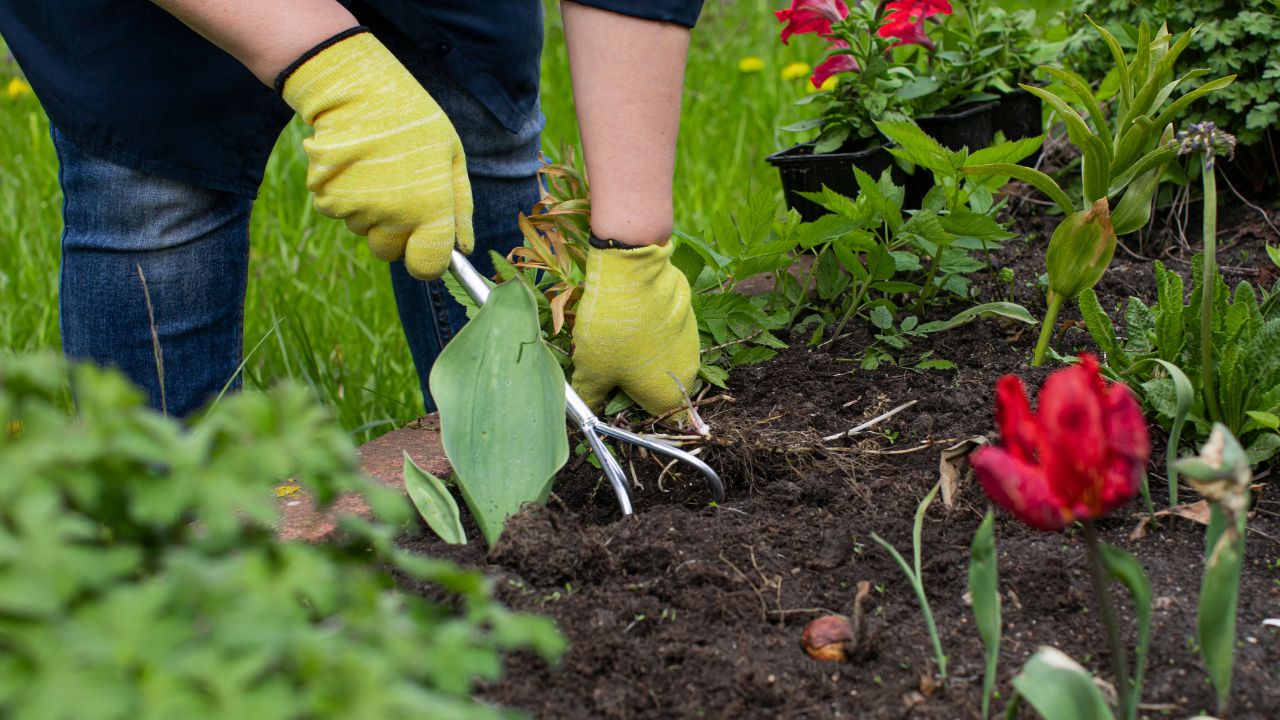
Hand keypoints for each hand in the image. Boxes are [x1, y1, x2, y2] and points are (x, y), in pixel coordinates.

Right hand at [279, 30, 471, 279]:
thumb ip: (461, 208)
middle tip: (400, 191)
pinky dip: (347, 197)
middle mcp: (392, 217)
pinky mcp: (326, 200)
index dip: (428, 260)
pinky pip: (341, 214)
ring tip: (378, 169)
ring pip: (365, 231)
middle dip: (397, 233)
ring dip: (371, 211)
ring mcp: (356, 211)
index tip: (428, 244)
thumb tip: (464, 249)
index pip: (427, 267)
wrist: (356, 91)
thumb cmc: (414, 122)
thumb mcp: (452, 157)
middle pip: (391, 252)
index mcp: (429, 209)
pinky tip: (356, 166)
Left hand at [570, 241, 699, 418]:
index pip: (655, 418)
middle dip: (634, 382)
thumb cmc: (613, 333)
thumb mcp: (591, 371)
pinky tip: (629, 319)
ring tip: (614, 339)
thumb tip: (588, 407)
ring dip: (642, 355)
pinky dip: (649, 332)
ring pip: (663, 359)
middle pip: (659, 388)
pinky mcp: (687, 317)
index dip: (632, 410)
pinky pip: (666, 334)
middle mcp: (687, 374)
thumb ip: (591, 396)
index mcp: (668, 396)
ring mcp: (690, 343)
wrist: (633, 275)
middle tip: (607, 366)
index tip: (611, 398)